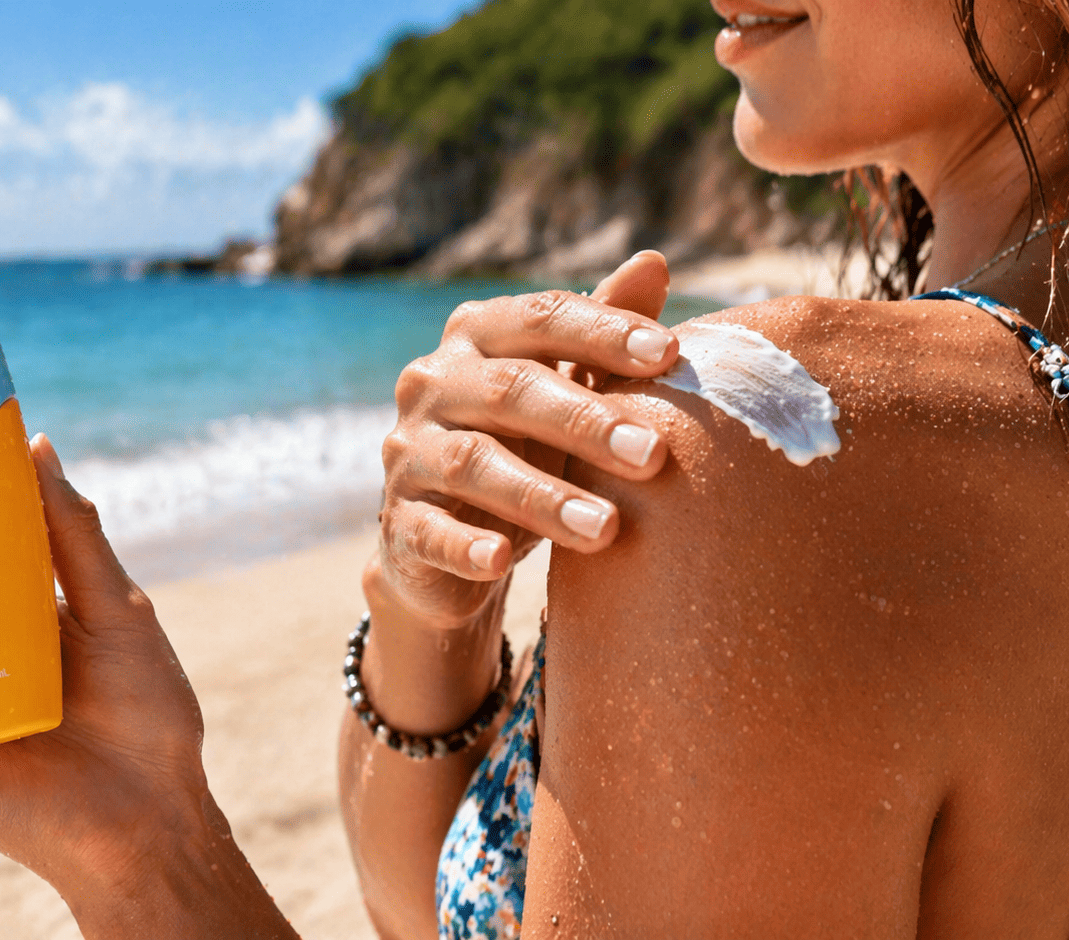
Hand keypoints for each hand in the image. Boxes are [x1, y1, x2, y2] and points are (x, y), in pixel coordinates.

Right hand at [375, 250, 674, 625]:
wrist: (450, 541)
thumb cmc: (523, 447)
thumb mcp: (566, 389)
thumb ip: (601, 333)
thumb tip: (654, 262)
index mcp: (475, 337)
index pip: (539, 319)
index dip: (602, 331)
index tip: (671, 355)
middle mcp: (432, 383)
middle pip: (508, 389)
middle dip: (585, 421)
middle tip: (654, 456)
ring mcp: (408, 452)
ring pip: (473, 463)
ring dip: (541, 495)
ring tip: (606, 529)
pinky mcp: (398, 521)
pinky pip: (428, 531)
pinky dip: (463, 546)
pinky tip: (500, 564)